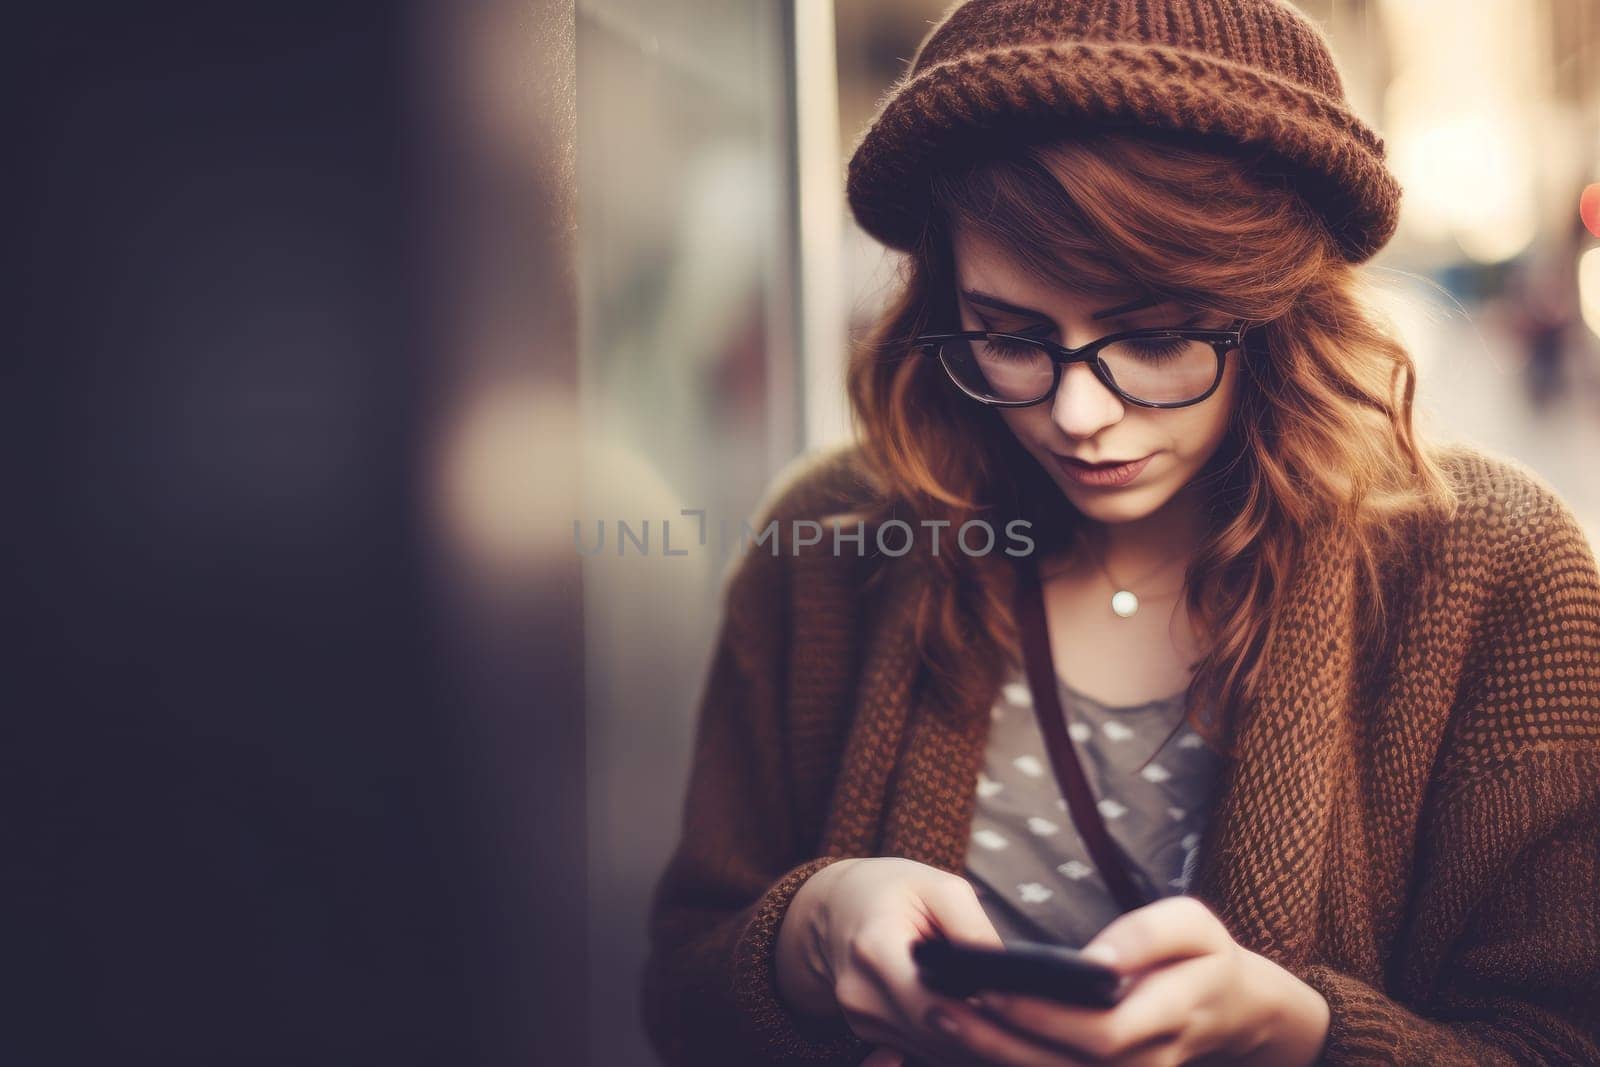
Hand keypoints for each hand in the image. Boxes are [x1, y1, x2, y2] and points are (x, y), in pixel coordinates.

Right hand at [774, 857, 1005, 1065]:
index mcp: (876, 949)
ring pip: (933, 1051)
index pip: (934, 1006)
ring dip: (969, 1041)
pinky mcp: (866, 1033)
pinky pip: (921, 1051)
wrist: (835, 906)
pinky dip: (948, 1041)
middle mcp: (861, 994)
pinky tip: (966, 1018)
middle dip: (983, 1032)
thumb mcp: (939, 888)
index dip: (980, 1014)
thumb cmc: (891, 890)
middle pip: (937, 1037)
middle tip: (1019, 1017)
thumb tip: (1007, 979)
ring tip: (997, 1014)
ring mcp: (860, 1019)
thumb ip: (974, 930)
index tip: (1013, 1007)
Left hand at [912, 895, 1330, 1065]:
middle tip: (942, 1004)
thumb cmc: (1204, 955)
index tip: (992, 989)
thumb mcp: (1194, 925)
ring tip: (940, 1019)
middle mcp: (1149, 1061)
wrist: (1233, 1010)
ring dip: (994, 1056)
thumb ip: (1148, 935)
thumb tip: (1097, 960)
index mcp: (1173, 1013)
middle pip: (1067, 1064)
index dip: (1045, 1016)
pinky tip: (967, 1039)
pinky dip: (1008, 1062)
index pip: (1102, 1029)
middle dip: (1000, 1039)